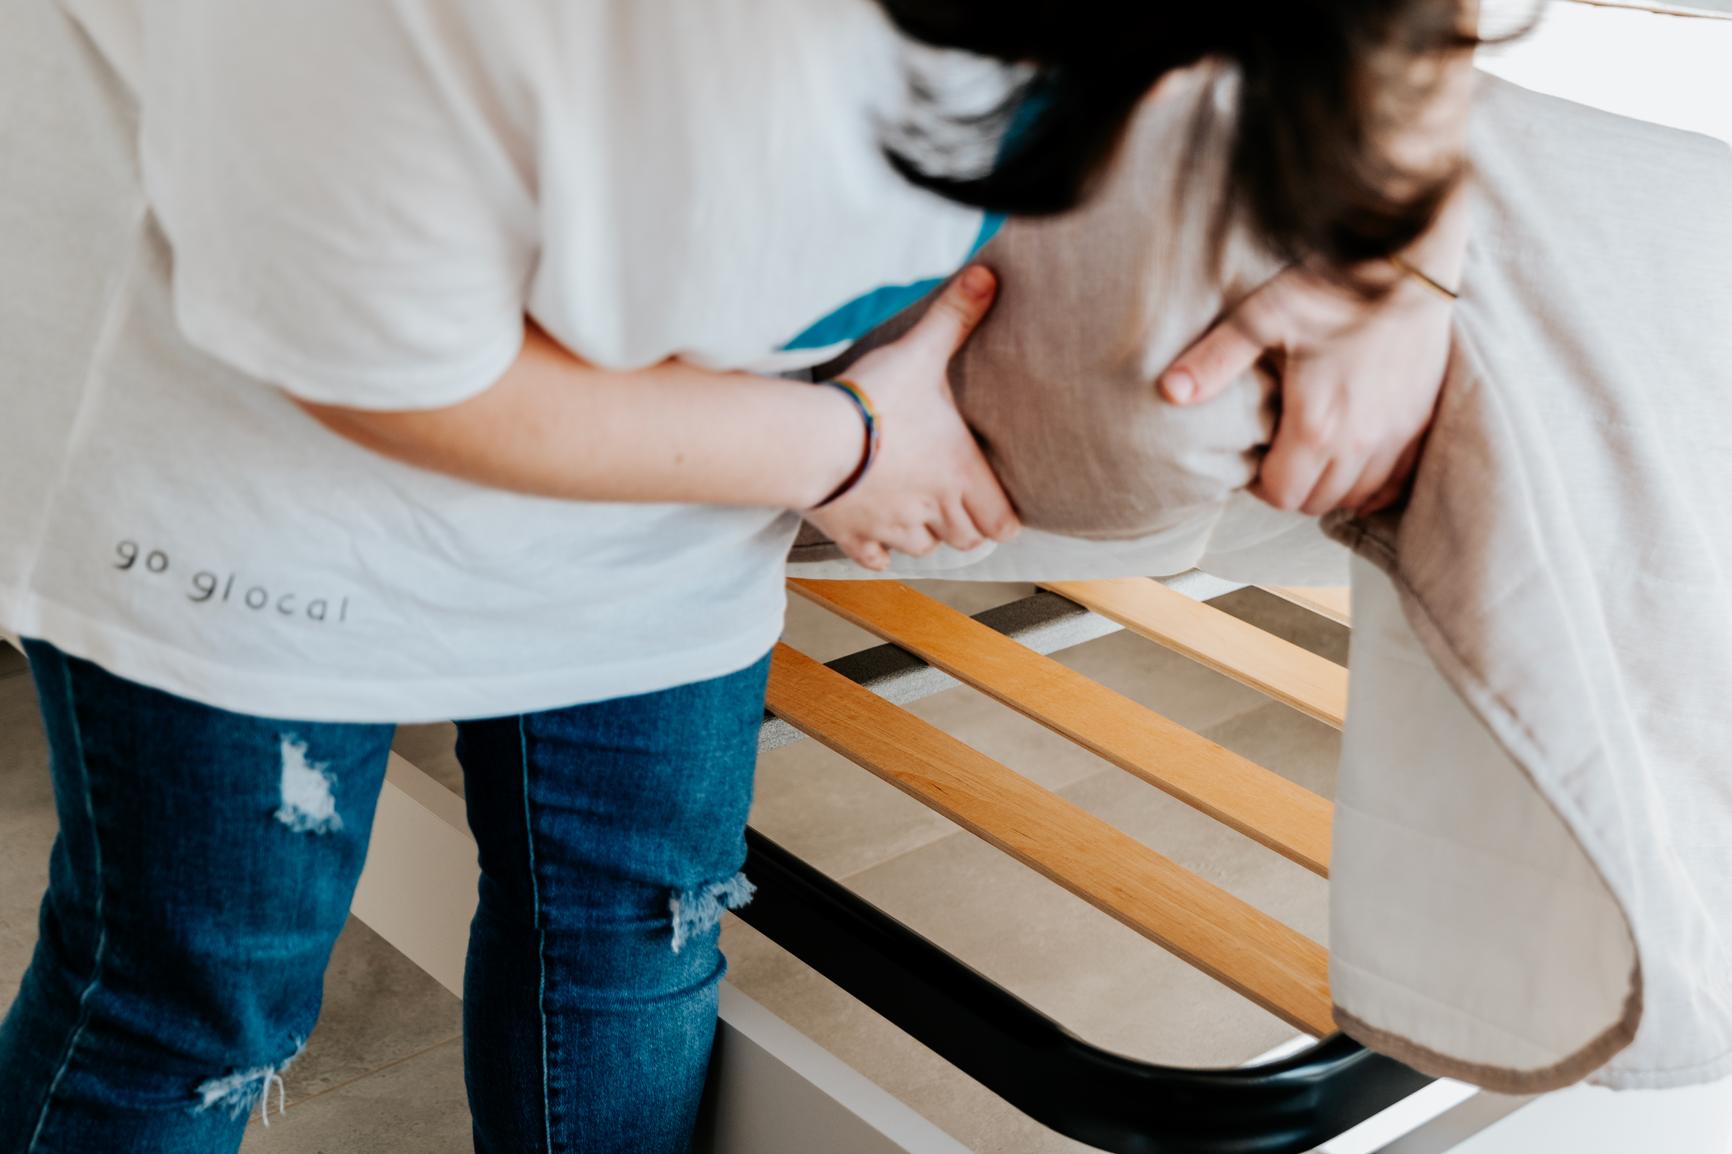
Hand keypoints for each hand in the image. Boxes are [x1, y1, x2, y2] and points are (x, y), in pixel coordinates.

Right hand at [805, 265, 1020, 570]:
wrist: (812, 439)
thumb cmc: (873, 399)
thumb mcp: (921, 353)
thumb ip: (956, 317)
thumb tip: (988, 275)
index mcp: (959, 474)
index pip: (1001, 523)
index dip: (1001, 518)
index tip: (994, 506)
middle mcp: (932, 510)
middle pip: (964, 541)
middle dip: (962, 526)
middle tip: (953, 504)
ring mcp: (891, 527)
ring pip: (921, 549)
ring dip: (922, 535)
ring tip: (915, 512)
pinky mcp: (852, 535)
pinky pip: (873, 558)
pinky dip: (877, 550)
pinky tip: (874, 534)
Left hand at [1157, 264, 1451, 515]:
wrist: (1407, 254)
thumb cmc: (1330, 284)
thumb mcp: (1262, 318)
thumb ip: (1216, 360)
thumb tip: (1169, 392)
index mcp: (1317, 427)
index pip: (1281, 495)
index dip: (1260, 484)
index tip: (1255, 456)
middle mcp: (1362, 443)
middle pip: (1317, 501)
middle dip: (1292, 485)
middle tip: (1279, 452)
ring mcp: (1398, 433)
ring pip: (1359, 495)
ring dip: (1331, 484)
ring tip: (1313, 450)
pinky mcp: (1424, 419)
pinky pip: (1398, 479)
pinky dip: (1373, 479)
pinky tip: (1354, 453)